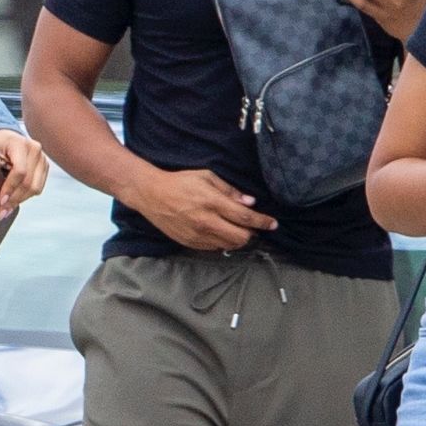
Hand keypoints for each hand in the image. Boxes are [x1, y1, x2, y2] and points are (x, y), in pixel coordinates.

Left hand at [0, 132, 48, 218]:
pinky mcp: (44, 167)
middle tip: (2, 212)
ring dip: (20, 200)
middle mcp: (35, 150)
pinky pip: (38, 187)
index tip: (0, 200)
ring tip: (7, 210)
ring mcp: (42, 159)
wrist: (4, 137)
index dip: (10, 188)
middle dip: (14, 199)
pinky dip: (26, 196)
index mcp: (19, 143)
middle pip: (29, 182)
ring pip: (36, 188)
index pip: (20, 170)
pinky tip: (15, 201)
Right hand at [133, 167, 278, 251]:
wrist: (152, 195)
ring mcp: (197, 235)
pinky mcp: (190, 243)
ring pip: (228, 245)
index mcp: (212, 202)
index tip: (273, 224)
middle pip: (240, 237)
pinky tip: (221, 232)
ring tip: (237, 229)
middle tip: (253, 227)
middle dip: (251, 233)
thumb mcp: (207, 177)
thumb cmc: (181, 182)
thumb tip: (250, 202)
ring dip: (238, 239)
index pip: (245, 217)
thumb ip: (230, 191)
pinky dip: (223, 242)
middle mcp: (206, 221)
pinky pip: (214, 248)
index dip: (262, 222)